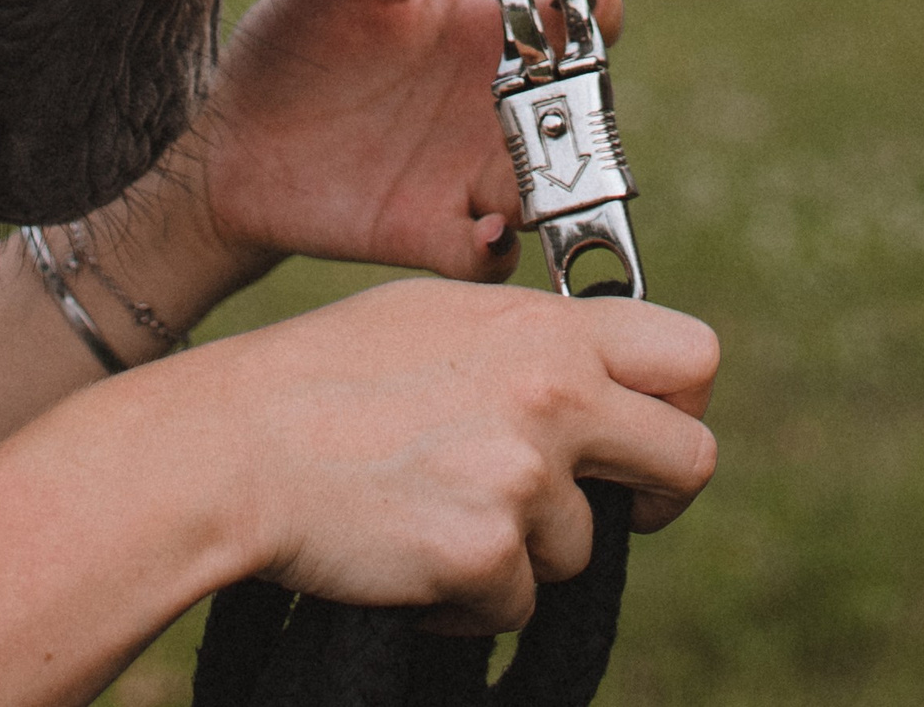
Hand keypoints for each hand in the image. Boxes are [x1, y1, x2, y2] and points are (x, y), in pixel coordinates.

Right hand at [148, 278, 717, 632]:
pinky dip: (467, 596)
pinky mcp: (487, 556)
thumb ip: (525, 341)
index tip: (644, 431)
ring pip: (582, 548)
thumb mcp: (431, 318)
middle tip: (594, 508)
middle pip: (689, 459)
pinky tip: (404, 550)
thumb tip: (588, 376)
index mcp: (541, 329)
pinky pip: (516, 604)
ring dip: (520, 549)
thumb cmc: (317, 378)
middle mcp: (551, 395)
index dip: (683, 401)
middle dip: (652, 498)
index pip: (691, 354)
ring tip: (427, 509)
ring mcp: (523, 479)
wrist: (231, 446)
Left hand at [180, 0, 621, 281]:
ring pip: (554, 187)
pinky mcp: (430, 231)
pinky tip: (480, 229)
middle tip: (565, 96)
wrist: (230, 134)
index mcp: (485, 37)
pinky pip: (490, 255)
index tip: (577, 6)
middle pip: (583, 110)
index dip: (594, 12)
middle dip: (590, 106)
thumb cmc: (292, 45)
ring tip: (541, 173)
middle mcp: (494, 107)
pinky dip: (497, 248)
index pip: (578, 23)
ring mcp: (470, 173)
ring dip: (561, 186)